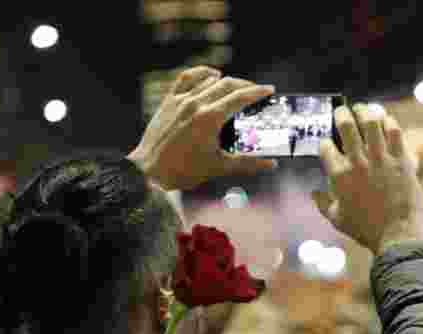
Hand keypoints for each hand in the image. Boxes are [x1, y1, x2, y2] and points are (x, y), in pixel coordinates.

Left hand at [127, 67, 276, 190]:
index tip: (269, 90)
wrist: (151, 171)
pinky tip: (212, 75)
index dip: (257, 92)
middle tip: (257, 91)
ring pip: (210, 80)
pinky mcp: (170, 100)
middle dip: (246, 85)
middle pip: (228, 85)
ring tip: (238, 89)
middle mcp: (196, 104)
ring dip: (227, 81)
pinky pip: (187, 78)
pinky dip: (202, 73)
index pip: (240, 98)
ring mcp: (181, 100)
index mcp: (210, 119)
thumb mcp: (220, 167)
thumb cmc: (184, 171)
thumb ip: (248, 163)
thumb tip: (272, 164)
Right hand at [311, 104, 422, 253]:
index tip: (329, 143)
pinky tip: (386, 120)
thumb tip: (313, 191)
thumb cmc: (366, 229)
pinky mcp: (402, 159)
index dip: (325, 142)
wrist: (397, 235)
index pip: (325, 146)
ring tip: (363, 109)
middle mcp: (358, 162)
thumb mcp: (337, 219)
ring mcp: (381, 159)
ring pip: (371, 122)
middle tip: (342, 112)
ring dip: (365, 111)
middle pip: (346, 125)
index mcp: (339, 175)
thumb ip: (322, 203)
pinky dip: (389, 122)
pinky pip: (395, 132)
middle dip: (341, 114)